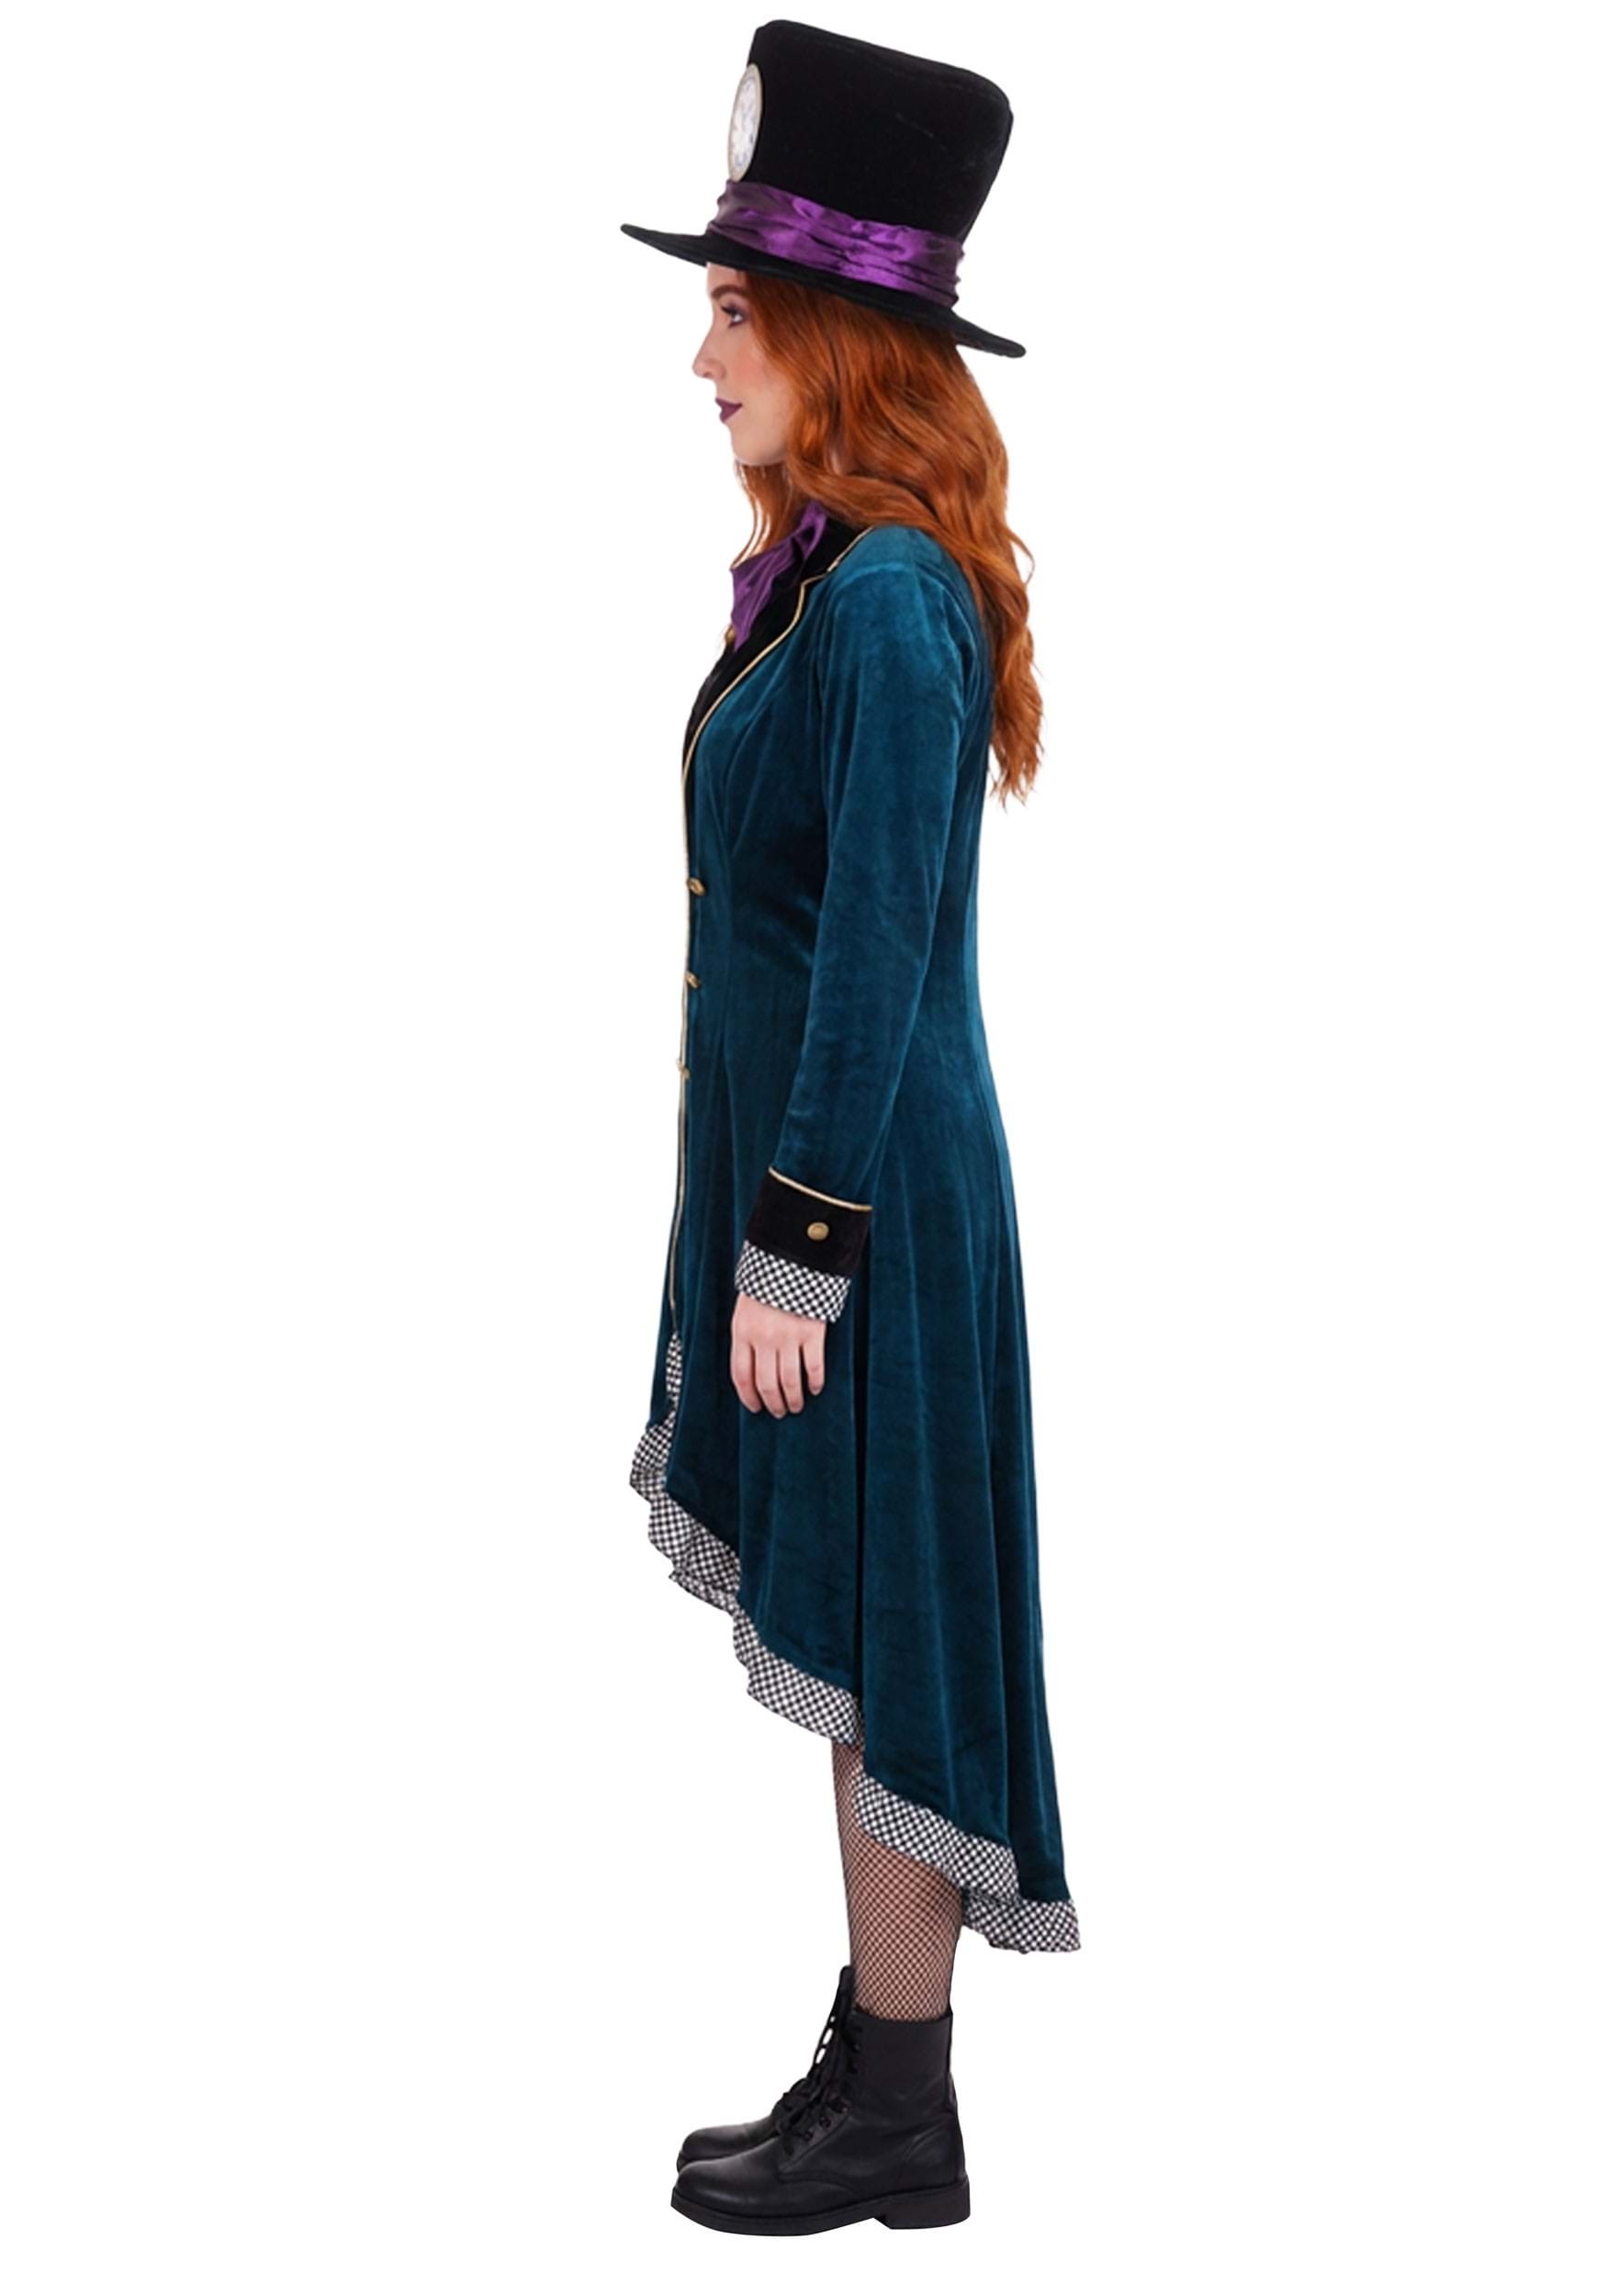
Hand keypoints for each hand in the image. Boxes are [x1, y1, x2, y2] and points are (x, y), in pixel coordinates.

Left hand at [731, 1288, 826, 1416]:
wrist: (791, 1259)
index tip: (755, 1408)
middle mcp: (763, 1338)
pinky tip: (815, 1388)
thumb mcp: (745, 1310)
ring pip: (789, 1382)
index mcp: (742, 1333)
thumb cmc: (766, 1286)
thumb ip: (746, 1337)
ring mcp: (788, 1337)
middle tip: (779, 1412)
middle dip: (773, 1403)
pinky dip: (815, 1382)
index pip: (741, 1376)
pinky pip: (814, 1367)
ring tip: (797, 1406)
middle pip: (766, 1384)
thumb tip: (750, 1371)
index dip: (748, 1397)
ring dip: (793, 1399)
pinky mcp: (811, 1333)